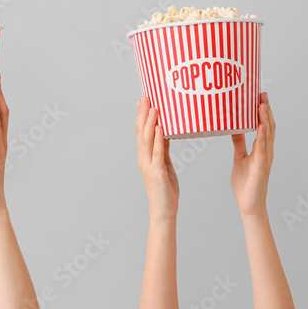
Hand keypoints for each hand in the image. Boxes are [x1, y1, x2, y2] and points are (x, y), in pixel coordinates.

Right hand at [135, 96, 178, 221]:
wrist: (164, 211)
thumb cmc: (165, 189)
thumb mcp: (165, 164)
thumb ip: (163, 149)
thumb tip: (166, 131)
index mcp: (144, 156)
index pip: (141, 132)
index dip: (141, 115)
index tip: (143, 100)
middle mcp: (143, 158)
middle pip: (141, 132)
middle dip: (143, 114)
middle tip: (145, 97)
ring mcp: (149, 165)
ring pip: (148, 140)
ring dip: (150, 123)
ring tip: (154, 108)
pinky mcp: (157, 172)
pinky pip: (158, 153)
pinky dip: (159, 140)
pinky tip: (162, 129)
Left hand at [231, 92, 275, 216]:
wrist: (248, 203)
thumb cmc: (246, 182)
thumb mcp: (240, 157)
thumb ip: (239, 143)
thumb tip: (234, 128)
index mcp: (261, 148)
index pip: (264, 125)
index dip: (263, 110)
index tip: (259, 94)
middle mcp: (266, 151)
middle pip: (268, 126)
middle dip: (266, 109)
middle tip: (262, 93)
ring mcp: (265, 159)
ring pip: (267, 135)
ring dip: (265, 119)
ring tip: (262, 104)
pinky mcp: (261, 167)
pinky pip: (262, 150)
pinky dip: (262, 137)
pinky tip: (260, 126)